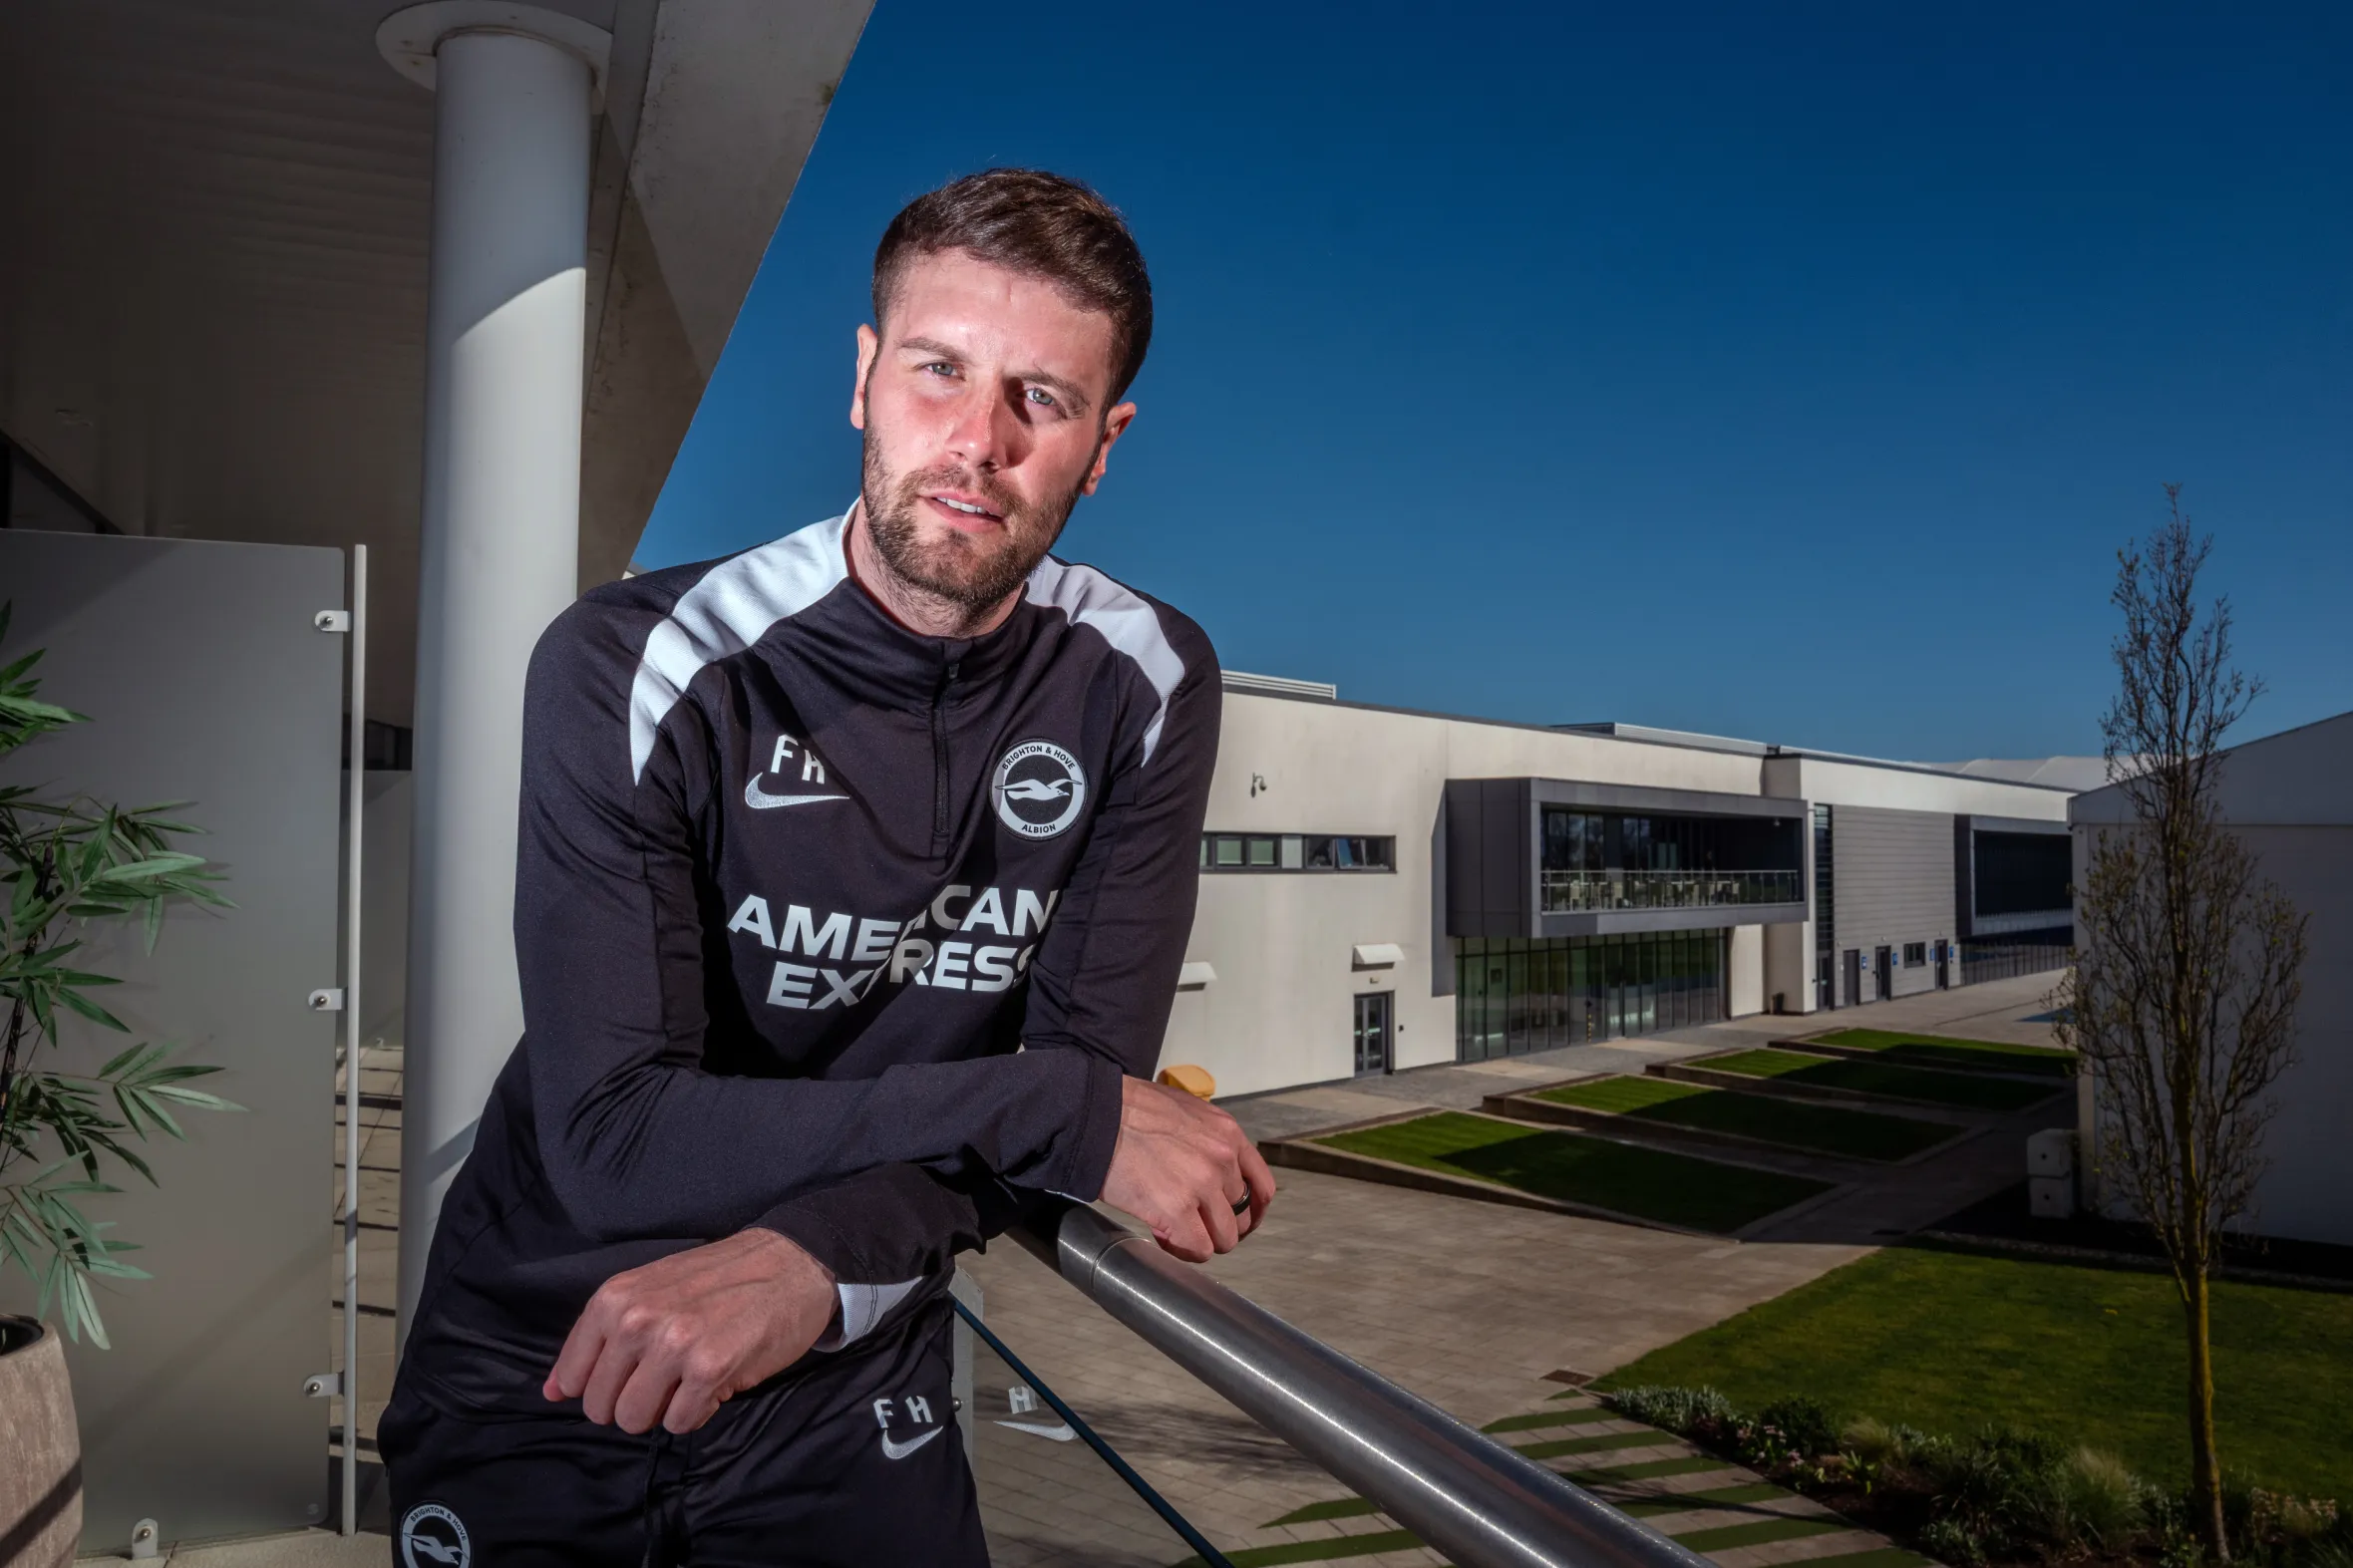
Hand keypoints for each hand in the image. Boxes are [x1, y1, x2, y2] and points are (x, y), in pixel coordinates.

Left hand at [544, 1228, 837, 1434]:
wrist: (791, 1262)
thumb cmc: (717, 1279)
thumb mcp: (647, 1292)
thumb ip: (598, 1339)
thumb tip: (551, 1392)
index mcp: (614, 1299)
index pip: (573, 1376)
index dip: (601, 1386)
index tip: (632, 1372)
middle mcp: (636, 1320)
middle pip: (602, 1407)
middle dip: (633, 1402)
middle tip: (668, 1375)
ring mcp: (672, 1344)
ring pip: (636, 1419)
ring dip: (664, 1409)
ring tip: (691, 1377)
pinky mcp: (709, 1368)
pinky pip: (681, 1423)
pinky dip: (698, 1411)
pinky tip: (718, 1379)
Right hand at [1098, 1075, 1276, 1262]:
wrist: (1094, 1116)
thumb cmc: (1127, 1110)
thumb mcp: (1184, 1112)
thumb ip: (1206, 1141)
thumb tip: (1207, 1170)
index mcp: (1227, 1133)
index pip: (1262, 1185)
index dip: (1252, 1211)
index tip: (1240, 1220)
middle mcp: (1222, 1159)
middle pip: (1241, 1216)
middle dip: (1217, 1225)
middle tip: (1193, 1223)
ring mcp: (1202, 1185)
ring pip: (1224, 1238)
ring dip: (1201, 1240)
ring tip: (1174, 1230)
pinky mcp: (1177, 1209)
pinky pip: (1197, 1249)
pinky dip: (1182, 1250)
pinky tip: (1162, 1236)